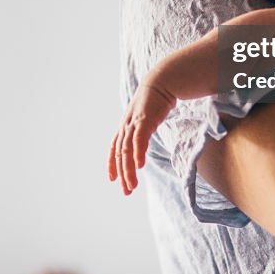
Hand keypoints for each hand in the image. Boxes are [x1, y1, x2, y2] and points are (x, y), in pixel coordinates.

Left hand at [108, 78, 176, 194]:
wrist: (162, 82)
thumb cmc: (156, 101)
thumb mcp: (146, 118)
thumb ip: (143, 130)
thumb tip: (144, 141)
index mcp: (126, 126)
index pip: (114, 148)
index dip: (112, 164)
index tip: (113, 180)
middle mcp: (126, 126)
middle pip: (120, 154)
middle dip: (122, 174)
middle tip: (127, 191)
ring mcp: (134, 123)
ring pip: (127, 150)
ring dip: (129, 169)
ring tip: (132, 185)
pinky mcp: (144, 119)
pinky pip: (139, 139)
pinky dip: (138, 153)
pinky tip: (140, 166)